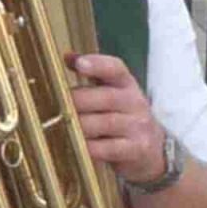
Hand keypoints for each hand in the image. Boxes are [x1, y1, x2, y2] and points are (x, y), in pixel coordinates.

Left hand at [69, 53, 169, 185]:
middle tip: (54, 106)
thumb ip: (92, 75)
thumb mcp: (112, 93)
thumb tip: (67, 57)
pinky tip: (75, 147)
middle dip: (76, 102)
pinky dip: (89, 148)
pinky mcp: (137, 149)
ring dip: (79, 126)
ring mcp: (138, 126)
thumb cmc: (122, 117)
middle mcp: (135, 102)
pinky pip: (108, 148)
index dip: (97, 64)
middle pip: (104, 97)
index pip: (115, 68)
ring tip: (60, 127)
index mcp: (126, 84)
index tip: (78, 63)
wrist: (152, 150)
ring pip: (103, 123)